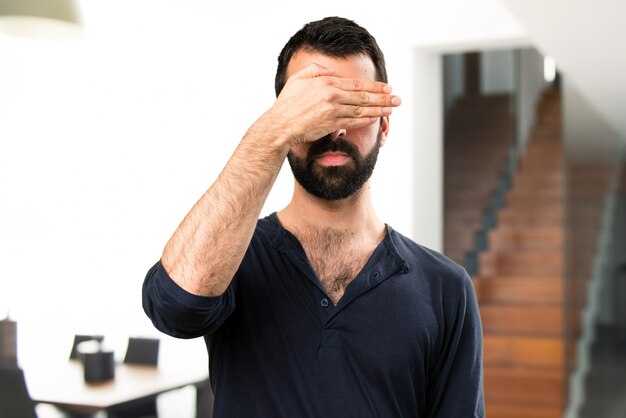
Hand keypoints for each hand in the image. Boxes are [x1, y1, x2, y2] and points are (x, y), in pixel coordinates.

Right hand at [262, 64, 400, 146]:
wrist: (280, 125)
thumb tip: (332, 71)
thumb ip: (316, 70)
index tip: (387, 88)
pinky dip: (367, 120)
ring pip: (362, 110)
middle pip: (364, 96)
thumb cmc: (287, 103)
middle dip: (384, 98)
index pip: (357, 84)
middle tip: (397, 99)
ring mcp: (333, 111)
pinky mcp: (332, 124)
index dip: (375, 86)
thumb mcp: (299, 79)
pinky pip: (354, 122)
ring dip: (380, 109)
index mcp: (326, 82)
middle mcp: (332, 95)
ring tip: (392, 109)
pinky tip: (377, 119)